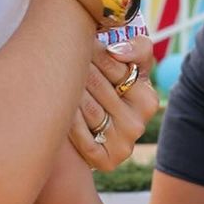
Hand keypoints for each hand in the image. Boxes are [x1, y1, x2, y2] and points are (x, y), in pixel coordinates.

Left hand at [70, 34, 157, 170]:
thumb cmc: (116, 85)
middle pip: (98, 86)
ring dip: (69, 89)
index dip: (94, 52)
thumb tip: (116, 51)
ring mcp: (123, 146)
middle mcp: (138, 125)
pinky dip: (68, 120)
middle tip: (59, 54)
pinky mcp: (106, 161)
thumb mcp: (135, 64)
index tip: (78, 42)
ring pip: (88, 109)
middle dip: (78, 67)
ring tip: (55, 75)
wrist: (101, 127)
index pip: (116, 68)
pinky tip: (58, 106)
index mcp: (147, 99)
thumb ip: (137, 48)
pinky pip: (82, 137)